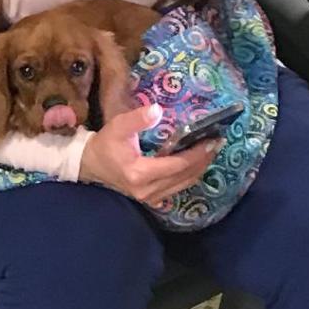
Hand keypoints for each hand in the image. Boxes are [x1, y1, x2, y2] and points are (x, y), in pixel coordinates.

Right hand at [79, 103, 223, 207]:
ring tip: (211, 152)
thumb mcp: (118, 127)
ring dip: (199, 169)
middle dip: (204, 160)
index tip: (212, 139)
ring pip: (183, 185)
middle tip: (218, 142)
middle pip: (185, 177)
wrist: (90, 165)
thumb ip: (138, 118)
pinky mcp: (150, 198)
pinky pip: (176, 189)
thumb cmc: (105, 145)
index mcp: (140, 173)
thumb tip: (158, 110)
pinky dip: (189, 176)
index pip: (177, 165)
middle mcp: (148, 190)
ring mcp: (149, 197)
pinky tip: (196, 164)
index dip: (197, 153)